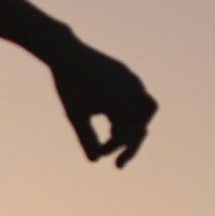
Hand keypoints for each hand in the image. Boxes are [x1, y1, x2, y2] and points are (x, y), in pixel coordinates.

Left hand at [50, 33, 156, 167]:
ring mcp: (132, 81)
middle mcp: (131, 92)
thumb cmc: (69, 86)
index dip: (111, 149)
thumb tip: (94, 160)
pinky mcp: (127, 73)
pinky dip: (130, 108)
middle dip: (132, 145)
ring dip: (136, 124)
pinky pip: (138, 94)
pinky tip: (112, 114)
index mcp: (120, 104)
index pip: (124, 137)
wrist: (66, 53)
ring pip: (147, 108)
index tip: (97, 153)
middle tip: (119, 162)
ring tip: (117, 133)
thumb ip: (86, 138)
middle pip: (143, 126)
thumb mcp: (75, 115)